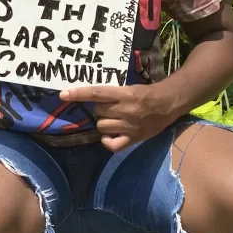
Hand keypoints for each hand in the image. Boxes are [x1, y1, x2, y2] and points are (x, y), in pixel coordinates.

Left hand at [60, 83, 181, 152]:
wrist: (168, 104)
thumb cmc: (147, 93)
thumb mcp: (129, 88)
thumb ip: (112, 94)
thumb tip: (90, 97)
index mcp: (125, 95)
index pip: (97, 93)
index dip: (78, 94)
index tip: (63, 94)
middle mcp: (126, 111)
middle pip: (98, 111)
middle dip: (99, 109)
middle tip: (109, 107)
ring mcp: (129, 127)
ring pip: (102, 126)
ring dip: (103, 122)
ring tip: (113, 119)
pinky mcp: (133, 139)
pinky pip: (112, 145)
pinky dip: (107, 140)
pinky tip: (111, 135)